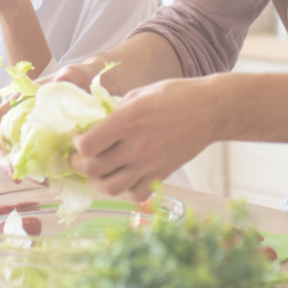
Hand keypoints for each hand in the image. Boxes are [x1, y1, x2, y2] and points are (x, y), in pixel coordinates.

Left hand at [70, 77, 214, 202]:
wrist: (210, 109)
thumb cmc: (177, 94)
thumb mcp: (140, 93)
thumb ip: (117, 109)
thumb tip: (97, 121)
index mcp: (126, 120)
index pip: (86, 146)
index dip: (77, 144)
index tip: (79, 138)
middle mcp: (135, 145)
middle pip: (93, 169)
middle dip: (79, 164)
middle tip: (80, 157)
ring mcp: (149, 163)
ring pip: (110, 188)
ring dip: (98, 182)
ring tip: (98, 172)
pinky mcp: (162, 174)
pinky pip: (136, 194)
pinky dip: (124, 191)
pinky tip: (123, 178)